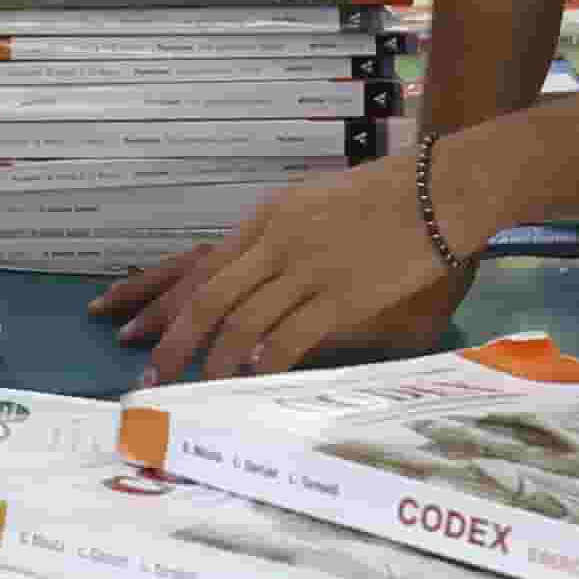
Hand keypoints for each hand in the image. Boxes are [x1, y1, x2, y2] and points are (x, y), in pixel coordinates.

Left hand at [101, 156, 476, 383]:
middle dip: (175, 340)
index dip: (165, 303)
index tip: (137, 330)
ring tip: (198, 387)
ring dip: (214, 360)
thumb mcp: (315, 204)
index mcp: (268, 217)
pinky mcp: (341, 297)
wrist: (440, 191)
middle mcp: (277, 241)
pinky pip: (287, 338)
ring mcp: (307, 269)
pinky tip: (250, 380)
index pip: (202, 267)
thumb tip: (250, 278)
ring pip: (241, 322)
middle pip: (209, 297)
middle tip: (154, 375)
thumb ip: (280, 238)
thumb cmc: (385, 197)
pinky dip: (263, 363)